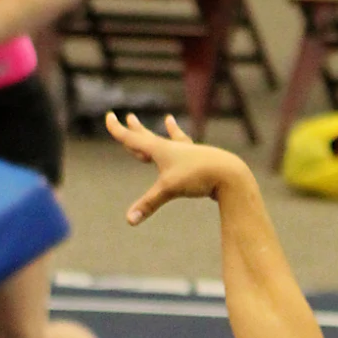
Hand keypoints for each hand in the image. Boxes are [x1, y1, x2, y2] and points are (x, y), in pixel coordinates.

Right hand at [111, 112, 247, 222]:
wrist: (228, 172)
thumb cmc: (197, 176)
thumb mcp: (169, 190)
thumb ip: (148, 204)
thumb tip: (129, 221)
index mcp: (160, 149)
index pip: (133, 138)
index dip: (118, 130)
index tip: (109, 117)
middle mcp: (171, 146)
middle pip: (149, 136)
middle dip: (137, 130)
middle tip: (129, 118)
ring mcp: (186, 151)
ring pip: (171, 140)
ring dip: (166, 132)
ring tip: (168, 120)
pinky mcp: (199, 158)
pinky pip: (189, 149)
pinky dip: (187, 143)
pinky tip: (189, 141)